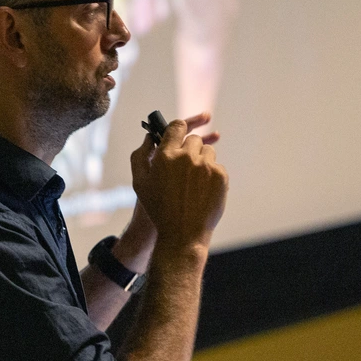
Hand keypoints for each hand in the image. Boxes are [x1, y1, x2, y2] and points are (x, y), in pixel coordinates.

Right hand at [130, 114, 227, 250]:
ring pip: (207, 151)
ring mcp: (206, 166)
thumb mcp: (140, 182)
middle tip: (184, 166)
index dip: (179, 128)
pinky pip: (217, 165)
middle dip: (189, 149)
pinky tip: (203, 189)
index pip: (177, 126)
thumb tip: (149, 137)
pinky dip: (211, 174)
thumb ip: (140, 155)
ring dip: (201, 160)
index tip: (179, 133)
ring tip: (193, 181)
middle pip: (194, 138)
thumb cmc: (158, 209)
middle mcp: (186, 156)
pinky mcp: (220, 176)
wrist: (183, 234)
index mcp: (165, 155)